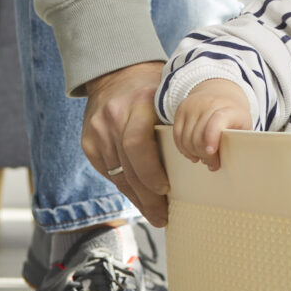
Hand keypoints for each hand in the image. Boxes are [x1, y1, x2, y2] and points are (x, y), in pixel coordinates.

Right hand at [78, 60, 169, 224]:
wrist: (115, 73)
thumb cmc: (151, 89)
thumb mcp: (167, 96)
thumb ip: (177, 122)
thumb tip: (202, 158)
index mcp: (138, 103)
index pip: (138, 145)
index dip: (151, 173)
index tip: (167, 191)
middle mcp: (113, 117)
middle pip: (128, 168)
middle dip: (147, 197)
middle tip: (163, 216)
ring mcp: (97, 131)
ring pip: (118, 176)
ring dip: (137, 198)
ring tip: (154, 213)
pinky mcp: (88, 142)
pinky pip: (108, 172)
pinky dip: (124, 186)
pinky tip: (138, 197)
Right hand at [172, 78, 252, 169]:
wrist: (220, 92)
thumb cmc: (234, 116)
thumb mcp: (244, 127)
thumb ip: (238, 142)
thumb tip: (232, 163)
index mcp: (229, 109)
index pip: (217, 121)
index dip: (211, 137)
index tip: (210, 152)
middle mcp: (209, 103)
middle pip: (198, 136)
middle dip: (205, 155)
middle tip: (213, 163)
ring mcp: (193, 105)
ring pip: (186, 138)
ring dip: (193, 153)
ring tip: (203, 158)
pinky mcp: (181, 109)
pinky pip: (177, 135)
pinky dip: (183, 148)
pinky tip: (192, 153)